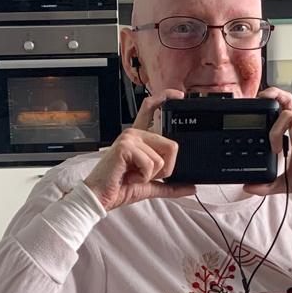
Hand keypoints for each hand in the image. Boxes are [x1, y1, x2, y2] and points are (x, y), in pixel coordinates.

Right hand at [84, 90, 195, 211]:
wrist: (101, 197)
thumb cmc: (120, 188)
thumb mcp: (151, 186)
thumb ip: (171, 186)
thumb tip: (191, 187)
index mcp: (139, 138)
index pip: (152, 110)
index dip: (166, 98)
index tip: (179, 94)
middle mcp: (134, 134)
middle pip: (171, 146)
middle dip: (164, 170)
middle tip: (144, 175)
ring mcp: (129, 138)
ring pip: (161, 159)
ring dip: (151, 176)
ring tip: (133, 175)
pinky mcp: (125, 146)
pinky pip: (150, 164)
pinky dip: (143, 177)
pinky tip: (129, 176)